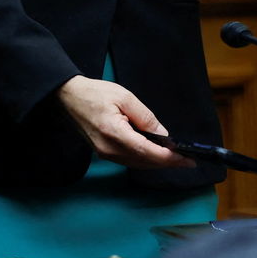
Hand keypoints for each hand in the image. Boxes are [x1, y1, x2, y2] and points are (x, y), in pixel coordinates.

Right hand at [54, 76, 195, 169]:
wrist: (68, 97)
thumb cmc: (95, 93)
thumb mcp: (125, 97)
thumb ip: (145, 117)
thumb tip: (163, 135)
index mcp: (114, 133)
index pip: (147, 152)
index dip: (169, 157)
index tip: (187, 159)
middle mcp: (109, 149)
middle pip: (144, 162)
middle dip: (168, 162)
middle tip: (188, 161)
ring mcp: (105, 153)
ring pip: (137, 164)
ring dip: (157, 163)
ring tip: (177, 159)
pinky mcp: (103, 152)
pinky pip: (129, 160)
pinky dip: (145, 159)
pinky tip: (156, 155)